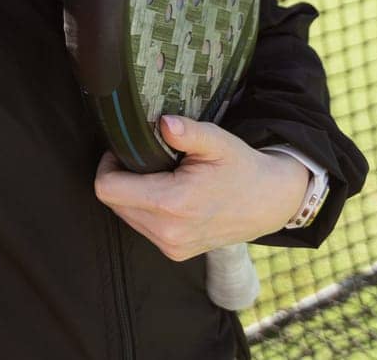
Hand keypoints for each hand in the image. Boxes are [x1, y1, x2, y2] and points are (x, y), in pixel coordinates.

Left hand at [93, 115, 308, 261]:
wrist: (269, 203)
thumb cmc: (242, 168)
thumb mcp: (217, 142)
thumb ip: (187, 132)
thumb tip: (163, 123)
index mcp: (172, 204)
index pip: (107, 188)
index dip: (108, 164)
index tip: (124, 150)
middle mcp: (167, 232)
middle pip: (112, 202)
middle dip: (120, 178)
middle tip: (143, 159)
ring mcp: (172, 246)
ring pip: (124, 215)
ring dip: (131, 194)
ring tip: (158, 176)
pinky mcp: (175, 252)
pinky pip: (141, 227)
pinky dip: (144, 209)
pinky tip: (165, 194)